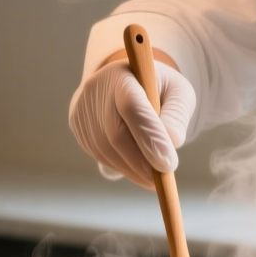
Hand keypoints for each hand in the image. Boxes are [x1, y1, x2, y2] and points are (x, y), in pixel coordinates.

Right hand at [68, 59, 195, 189]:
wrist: (126, 81)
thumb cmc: (159, 89)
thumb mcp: (178, 93)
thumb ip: (177, 115)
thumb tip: (172, 143)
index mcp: (124, 74)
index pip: (132, 107)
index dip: (150, 138)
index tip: (169, 165)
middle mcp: (97, 88)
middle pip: (115, 134)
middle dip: (141, 163)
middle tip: (162, 182)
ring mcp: (82, 107)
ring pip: (105, 150)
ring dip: (132, 170)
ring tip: (153, 178)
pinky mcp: (76, 125)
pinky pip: (99, 154)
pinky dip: (120, 167)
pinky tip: (136, 168)